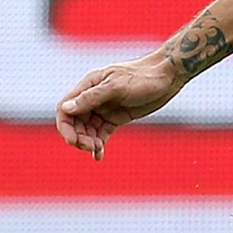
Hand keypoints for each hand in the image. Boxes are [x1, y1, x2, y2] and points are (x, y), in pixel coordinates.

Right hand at [55, 53, 184, 158]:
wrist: (167, 77)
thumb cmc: (142, 77)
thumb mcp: (116, 86)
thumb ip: (91, 98)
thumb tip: (66, 109)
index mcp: (88, 86)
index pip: (65, 108)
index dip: (65, 126)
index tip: (73, 141)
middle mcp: (93, 98)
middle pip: (75, 122)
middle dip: (78, 137)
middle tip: (90, 147)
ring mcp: (104, 109)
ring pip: (87, 130)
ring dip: (88, 142)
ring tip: (97, 150)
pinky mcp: (116, 118)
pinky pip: (101, 134)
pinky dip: (98, 145)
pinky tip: (99, 156)